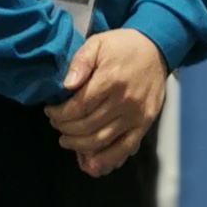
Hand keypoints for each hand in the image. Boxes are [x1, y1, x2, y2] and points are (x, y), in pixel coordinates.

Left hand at [46, 26, 168, 177]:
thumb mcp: (97, 43)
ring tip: (66, 140)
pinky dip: (107, 160)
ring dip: (79, 146)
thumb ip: (80, 62)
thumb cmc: (122, 46)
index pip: (78, 107)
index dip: (60, 114)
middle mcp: (125, 101)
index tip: (50, 111)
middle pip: (88, 126)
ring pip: (102, 141)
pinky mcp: (145, 124)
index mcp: (111, 80)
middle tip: (56, 125)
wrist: (156, 49)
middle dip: (66, 129)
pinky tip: (91, 163)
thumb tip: (67, 86)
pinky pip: (125, 149)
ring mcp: (137, 115)